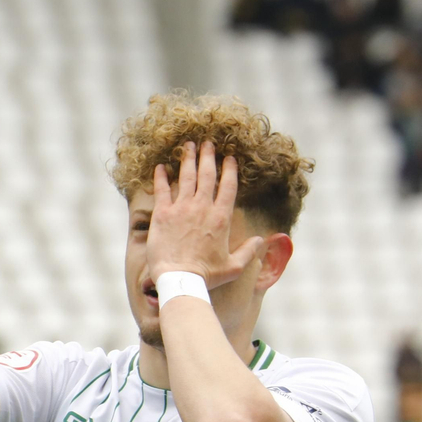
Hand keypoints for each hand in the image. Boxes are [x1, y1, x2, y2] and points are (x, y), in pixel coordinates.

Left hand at [146, 140, 266, 289]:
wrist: (179, 279)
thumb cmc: (206, 275)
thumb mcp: (233, 266)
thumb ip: (248, 251)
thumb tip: (260, 240)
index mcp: (221, 217)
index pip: (228, 186)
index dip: (229, 169)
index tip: (229, 157)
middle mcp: (202, 207)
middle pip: (207, 175)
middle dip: (208, 156)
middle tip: (208, 142)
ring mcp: (181, 209)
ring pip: (186, 176)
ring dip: (188, 159)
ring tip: (188, 145)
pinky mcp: (162, 214)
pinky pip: (162, 189)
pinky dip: (161, 177)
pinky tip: (161, 167)